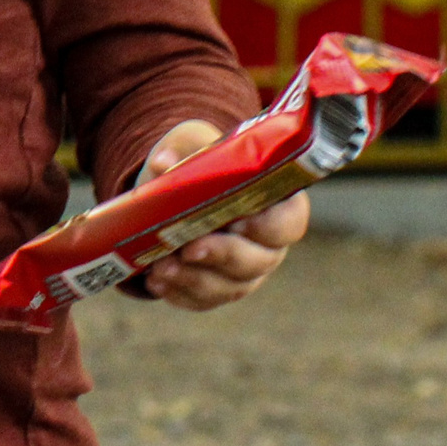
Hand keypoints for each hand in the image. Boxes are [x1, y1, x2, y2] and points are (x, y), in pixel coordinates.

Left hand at [132, 120, 308, 310]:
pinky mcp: (218, 290)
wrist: (176, 191)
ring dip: (194, 279)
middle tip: (190, 248)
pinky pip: (204, 299)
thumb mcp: (192, 146)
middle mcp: (267, 244)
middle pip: (259, 260)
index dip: (268, 227)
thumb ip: (184, 152)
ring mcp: (245, 272)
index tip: (238, 222)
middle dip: (222, 255)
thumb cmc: (199, 164)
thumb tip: (163, 163)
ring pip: (230, 286)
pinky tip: (155, 280)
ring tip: (161, 267)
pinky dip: (178, 291)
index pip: (290, 221)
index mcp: (275, 205)